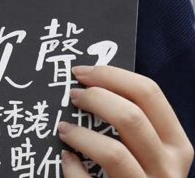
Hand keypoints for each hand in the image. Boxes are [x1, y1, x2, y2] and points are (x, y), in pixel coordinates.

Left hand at [60, 65, 192, 176]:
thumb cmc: (140, 176)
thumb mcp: (150, 151)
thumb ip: (133, 125)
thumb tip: (89, 85)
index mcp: (177, 146)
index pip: (150, 94)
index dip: (111, 75)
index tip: (81, 71)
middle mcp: (168, 168)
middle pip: (132, 118)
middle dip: (95, 99)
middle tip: (72, 95)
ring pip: (114, 153)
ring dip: (81, 135)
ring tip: (63, 128)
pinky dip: (73, 168)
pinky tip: (66, 159)